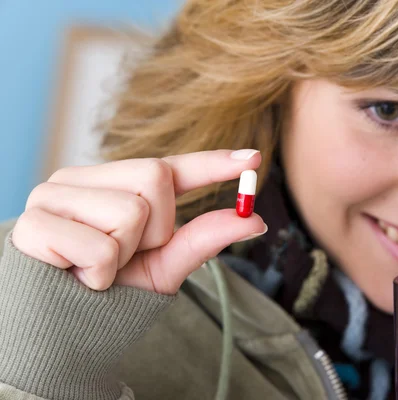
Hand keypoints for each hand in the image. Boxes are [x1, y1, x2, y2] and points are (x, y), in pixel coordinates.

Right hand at [12, 149, 266, 294]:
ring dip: (124, 256)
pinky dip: (99, 275)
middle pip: (155, 176)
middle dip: (156, 228)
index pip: (169, 166)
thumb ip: (203, 239)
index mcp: (114, 185)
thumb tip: (256, 221)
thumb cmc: (109, 290)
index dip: (212, 162)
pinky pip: (99, 248)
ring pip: (130, 212)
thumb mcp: (163, 265)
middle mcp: (82, 179)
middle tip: (125, 254)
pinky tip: (74, 276)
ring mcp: (53, 195)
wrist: (53, 328)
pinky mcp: (32, 224)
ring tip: (96, 268)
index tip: (254, 158)